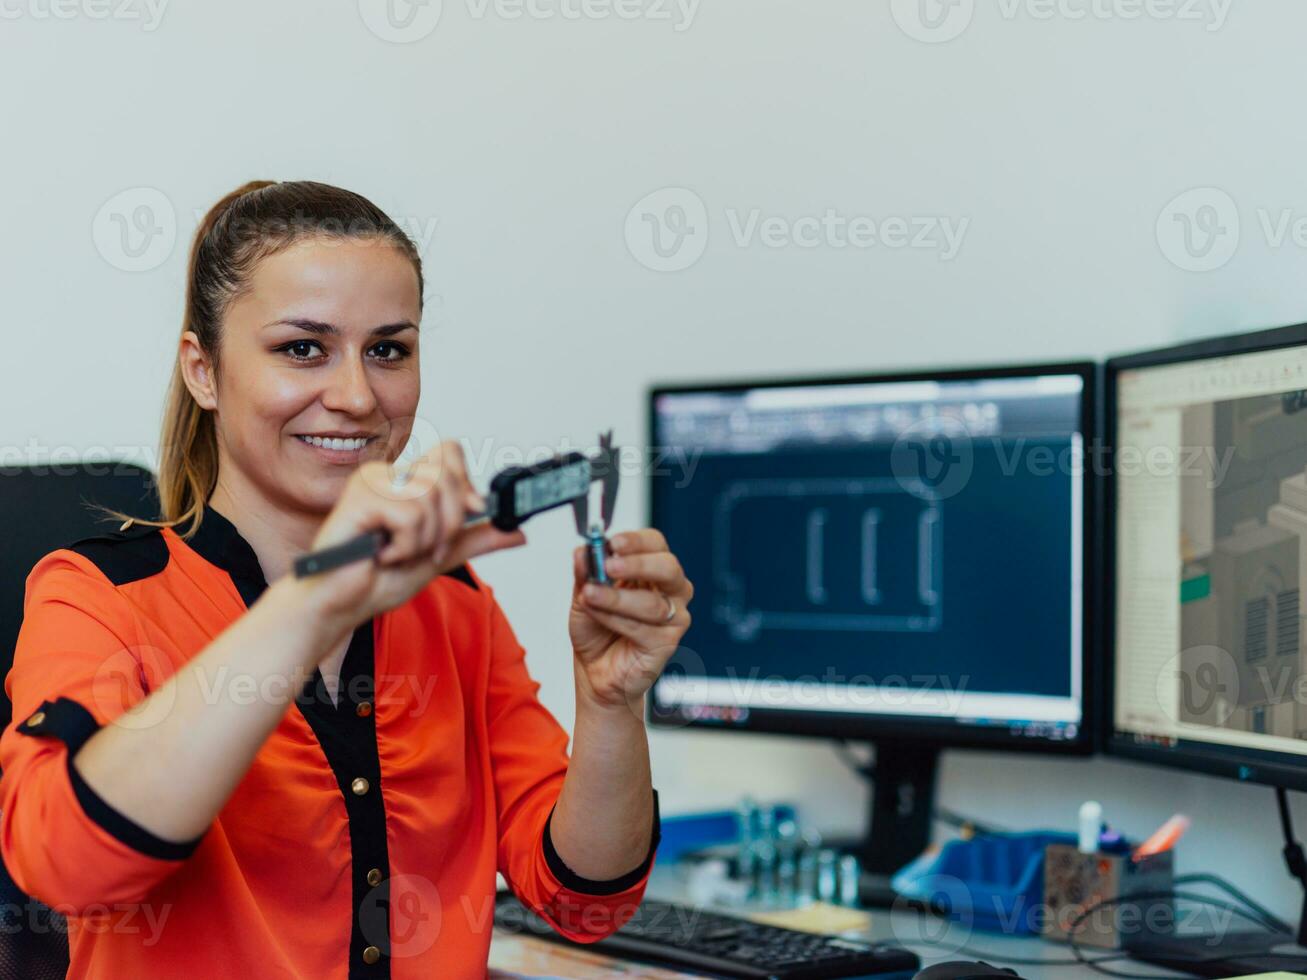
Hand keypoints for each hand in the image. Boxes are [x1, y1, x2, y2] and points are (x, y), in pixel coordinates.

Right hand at [296, 440, 525, 644]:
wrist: (342, 604)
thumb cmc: (377, 578)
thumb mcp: (440, 557)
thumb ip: (475, 539)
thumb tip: (517, 530)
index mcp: (406, 482)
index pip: (450, 453)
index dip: (465, 483)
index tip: (469, 511)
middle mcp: (389, 474)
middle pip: (447, 475)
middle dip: (448, 523)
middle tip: (426, 549)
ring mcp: (372, 482)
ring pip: (430, 499)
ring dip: (423, 541)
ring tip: (396, 554)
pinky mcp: (359, 497)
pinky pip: (409, 516)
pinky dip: (404, 546)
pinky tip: (380, 555)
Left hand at [568, 529, 692, 711]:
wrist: (595, 672)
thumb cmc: (597, 632)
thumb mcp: (584, 595)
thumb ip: (585, 573)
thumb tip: (583, 550)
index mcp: (652, 571)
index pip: (655, 544)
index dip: (637, 541)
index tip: (613, 542)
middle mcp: (669, 591)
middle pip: (668, 567)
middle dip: (637, 564)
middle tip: (610, 564)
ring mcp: (673, 617)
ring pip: (653, 602)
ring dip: (616, 598)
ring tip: (591, 595)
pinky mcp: (667, 643)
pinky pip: (644, 628)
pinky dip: (616, 620)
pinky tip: (600, 618)